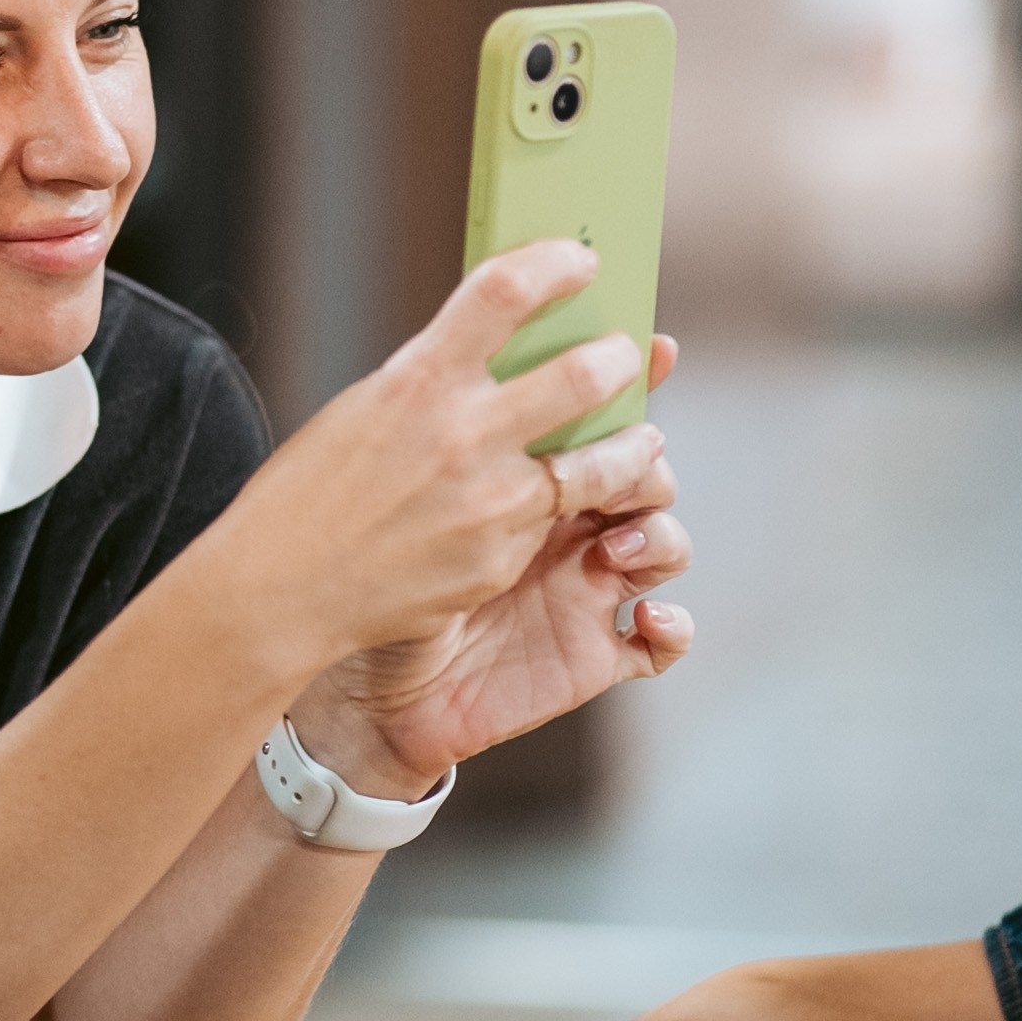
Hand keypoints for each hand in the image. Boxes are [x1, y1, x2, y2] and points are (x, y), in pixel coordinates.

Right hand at [218, 240, 659, 685]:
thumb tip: (493, 354)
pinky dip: (553, 511)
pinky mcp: (500, 559)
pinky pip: (549, 522)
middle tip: (623, 356)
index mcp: (417, 381)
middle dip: (619, 360)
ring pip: (600, 463)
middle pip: (582, 374)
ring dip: (631, 445)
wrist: (280, 592)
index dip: (555, 265)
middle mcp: (461, 434)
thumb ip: (432, 381)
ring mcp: (489, 502)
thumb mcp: (363, 410)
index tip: (581, 261)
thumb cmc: (307, 497)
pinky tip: (543, 512)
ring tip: (640, 439)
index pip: (506, 292)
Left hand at [294, 327, 690, 793]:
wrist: (349, 676)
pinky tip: (645, 615)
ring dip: (658, 532)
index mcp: (524, 470)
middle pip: (642, 467)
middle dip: (646, 454)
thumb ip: (457, 431)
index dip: (631, 380)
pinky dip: (672, 626)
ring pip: (664, 540)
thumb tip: (485, 344)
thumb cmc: (365, 574)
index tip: (650, 346)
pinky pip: (663, 641)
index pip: (595, 417)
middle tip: (629, 449)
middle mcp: (564, 522)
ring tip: (616, 542)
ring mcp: (586, 585)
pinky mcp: (592, 652)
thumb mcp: (405, 490)